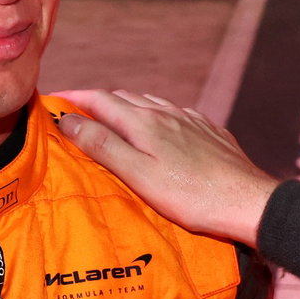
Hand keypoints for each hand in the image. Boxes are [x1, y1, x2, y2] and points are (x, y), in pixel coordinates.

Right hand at [53, 89, 276, 244]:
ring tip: (112, 118)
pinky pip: (174, 113)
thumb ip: (103, 145)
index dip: (74, 97)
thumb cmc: (191, 196)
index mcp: (145, 123)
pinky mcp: (209, 131)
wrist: (247, 201)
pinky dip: (154, 114)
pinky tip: (158, 128)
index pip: (100, 100)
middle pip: (124, 98)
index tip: (53, 99)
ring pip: (150, 102)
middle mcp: (168, 113)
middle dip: (97, 102)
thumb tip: (69, 119)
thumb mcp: (139, 175)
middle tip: (77, 112)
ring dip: (126, 106)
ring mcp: (191, 120)